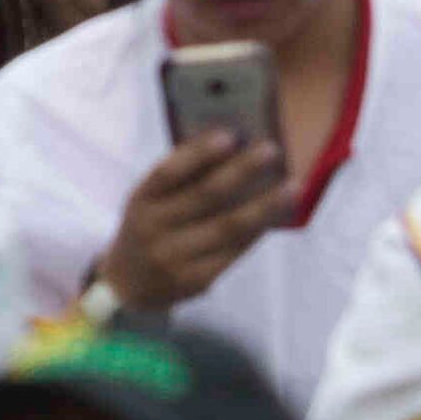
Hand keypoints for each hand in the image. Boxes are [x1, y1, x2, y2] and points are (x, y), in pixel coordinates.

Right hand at [100, 130, 290, 308]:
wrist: (128, 285)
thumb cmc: (150, 225)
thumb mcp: (150, 199)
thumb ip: (182, 176)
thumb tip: (233, 144)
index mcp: (141, 200)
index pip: (168, 173)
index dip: (199, 154)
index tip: (231, 135)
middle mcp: (154, 230)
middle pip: (204, 197)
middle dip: (242, 171)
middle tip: (272, 150)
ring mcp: (174, 259)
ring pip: (227, 228)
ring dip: (264, 206)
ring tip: (292, 186)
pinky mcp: (196, 281)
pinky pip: (234, 251)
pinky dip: (258, 231)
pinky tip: (278, 215)